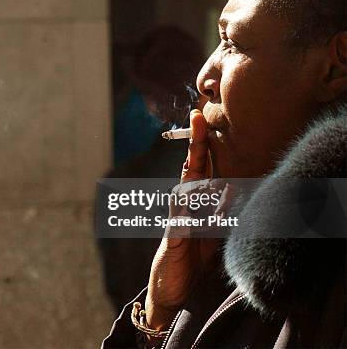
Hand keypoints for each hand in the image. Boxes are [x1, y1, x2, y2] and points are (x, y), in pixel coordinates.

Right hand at [144, 110, 221, 331]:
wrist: (170, 287)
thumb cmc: (192, 258)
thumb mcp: (211, 233)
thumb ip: (220, 212)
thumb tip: (234, 190)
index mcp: (194, 202)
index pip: (200, 167)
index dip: (202, 144)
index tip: (202, 119)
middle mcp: (183, 206)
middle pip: (190, 169)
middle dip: (194, 143)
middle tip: (196, 117)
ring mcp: (176, 219)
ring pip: (186, 190)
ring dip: (201, 179)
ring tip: (213, 174)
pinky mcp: (173, 237)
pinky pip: (181, 218)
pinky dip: (189, 209)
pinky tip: (196, 199)